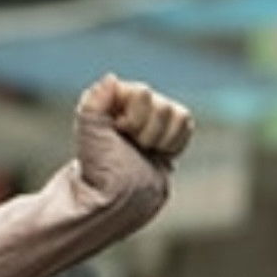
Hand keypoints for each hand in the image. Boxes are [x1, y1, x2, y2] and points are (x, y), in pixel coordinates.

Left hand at [78, 74, 193, 165]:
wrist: (117, 198)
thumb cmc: (100, 168)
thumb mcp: (90, 132)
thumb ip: (95, 101)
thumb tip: (111, 77)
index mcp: (111, 99)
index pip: (142, 92)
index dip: (133, 118)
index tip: (118, 133)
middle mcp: (131, 104)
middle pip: (161, 105)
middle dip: (147, 131)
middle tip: (130, 145)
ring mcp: (150, 117)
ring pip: (177, 114)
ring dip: (159, 138)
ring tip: (142, 150)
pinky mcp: (168, 132)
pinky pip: (186, 123)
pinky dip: (173, 143)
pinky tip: (157, 153)